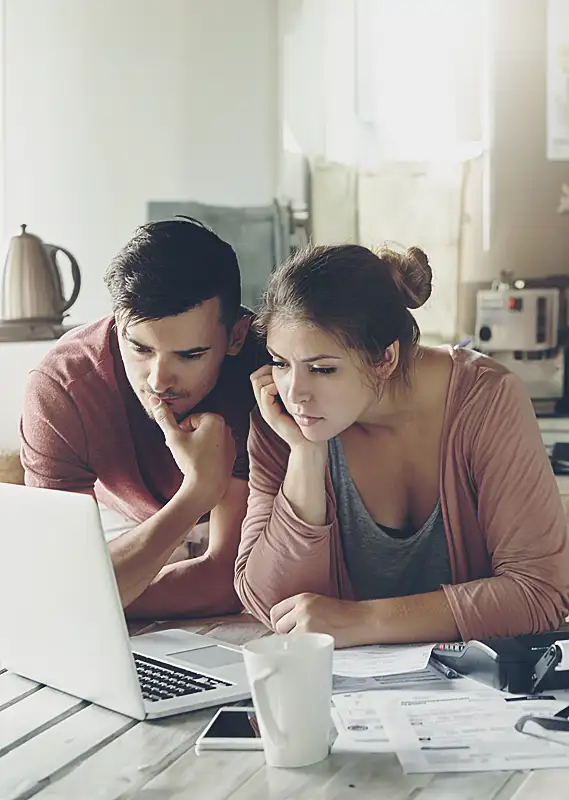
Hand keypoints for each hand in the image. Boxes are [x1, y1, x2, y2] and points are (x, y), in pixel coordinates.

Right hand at [150, 397, 235, 512]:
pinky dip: (207, 454)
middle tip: (184, 452)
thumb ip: (164, 417)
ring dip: (197, 445)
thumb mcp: (174, 437)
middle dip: (189, 437)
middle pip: (200, 428)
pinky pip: (215, 449)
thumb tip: (154, 398)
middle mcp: (227, 428)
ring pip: (207, 439)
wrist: (206, 488)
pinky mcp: (232, 455)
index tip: (180, 443)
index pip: (191, 419)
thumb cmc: (191, 461)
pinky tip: (202, 465)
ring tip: (192, 460)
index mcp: (215, 419)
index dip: (181, 431)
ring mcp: (231, 442)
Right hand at [250, 365, 309, 448]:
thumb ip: (294, 389)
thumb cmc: (308, 422)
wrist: (309, 444)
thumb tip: (295, 371)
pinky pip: (265, 393)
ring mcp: (266, 410)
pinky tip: (285, 390)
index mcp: (270, 401)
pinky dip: (273, 386)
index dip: (268, 368)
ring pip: (258, 382)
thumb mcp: (299, 401)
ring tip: (285, 382)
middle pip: (255, 377)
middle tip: (284, 373)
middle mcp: (265, 404)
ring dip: (271, 377)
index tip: (283, 369)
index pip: (258, 377)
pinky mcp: (270, 415)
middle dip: (268, 370)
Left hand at [270, 593, 372, 647]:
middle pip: (278, 625)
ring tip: (306, 644)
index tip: (283, 630)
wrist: (361, 620)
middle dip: (285, 635)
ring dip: (293, 644)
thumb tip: (283, 626)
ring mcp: (305, 622)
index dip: (278, 623)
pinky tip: (310, 649)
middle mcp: (301, 608)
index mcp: (302, 598)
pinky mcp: (311, 635)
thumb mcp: (318, 603)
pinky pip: (296, 647)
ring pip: (285, 638)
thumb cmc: (343, 615)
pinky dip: (300, 650)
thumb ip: (300, 610)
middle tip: (297, 640)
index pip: (276, 611)